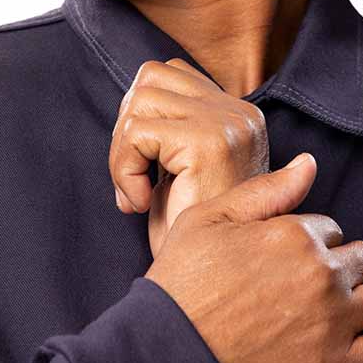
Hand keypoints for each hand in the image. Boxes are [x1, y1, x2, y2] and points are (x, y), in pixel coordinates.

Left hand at [108, 57, 270, 257]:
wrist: (215, 289)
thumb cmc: (193, 241)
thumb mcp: (182, 171)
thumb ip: (168, 129)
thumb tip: (130, 98)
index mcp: (239, 114)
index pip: (169, 73)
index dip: (140, 113)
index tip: (141, 165)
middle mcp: (241, 112)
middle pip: (151, 76)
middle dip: (125, 127)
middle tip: (130, 182)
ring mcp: (229, 124)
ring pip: (140, 100)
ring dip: (121, 151)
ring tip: (134, 194)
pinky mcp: (209, 143)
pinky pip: (137, 133)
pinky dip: (123, 170)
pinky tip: (139, 204)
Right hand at [143, 156, 362, 362]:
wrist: (172, 354)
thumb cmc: (181, 284)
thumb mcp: (209, 218)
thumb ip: (266, 190)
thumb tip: (309, 163)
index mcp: (293, 233)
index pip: (330, 226)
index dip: (314, 239)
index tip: (295, 255)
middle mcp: (322, 273)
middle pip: (362, 258)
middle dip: (348, 264)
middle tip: (324, 280)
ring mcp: (333, 320)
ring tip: (362, 302)